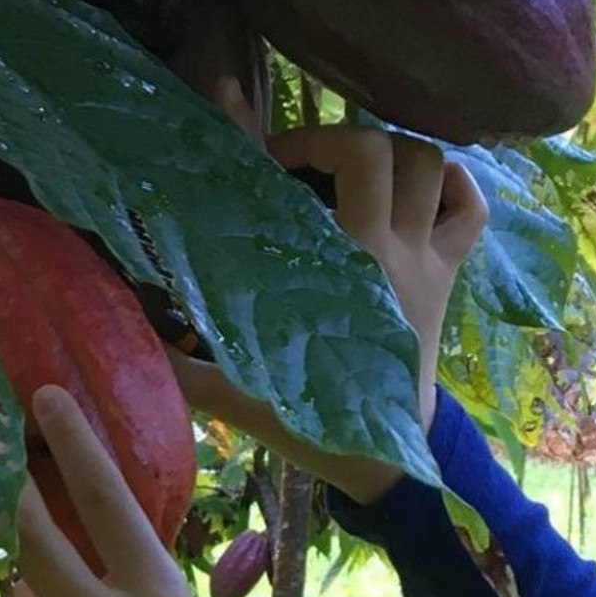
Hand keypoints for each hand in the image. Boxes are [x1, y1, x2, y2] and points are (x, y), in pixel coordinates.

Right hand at [174, 107, 488, 505]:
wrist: (384, 456)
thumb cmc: (309, 421)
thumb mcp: (237, 390)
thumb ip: (184, 358)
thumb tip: (126, 318)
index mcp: (348, 265)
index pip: (337, 165)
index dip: (291, 145)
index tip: (258, 161)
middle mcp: (394, 248)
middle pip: (380, 148)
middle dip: (334, 140)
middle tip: (298, 166)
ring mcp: (428, 258)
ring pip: (429, 163)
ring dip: (388, 152)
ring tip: (346, 173)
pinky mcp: (449, 274)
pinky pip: (470, 206)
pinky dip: (450, 182)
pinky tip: (415, 187)